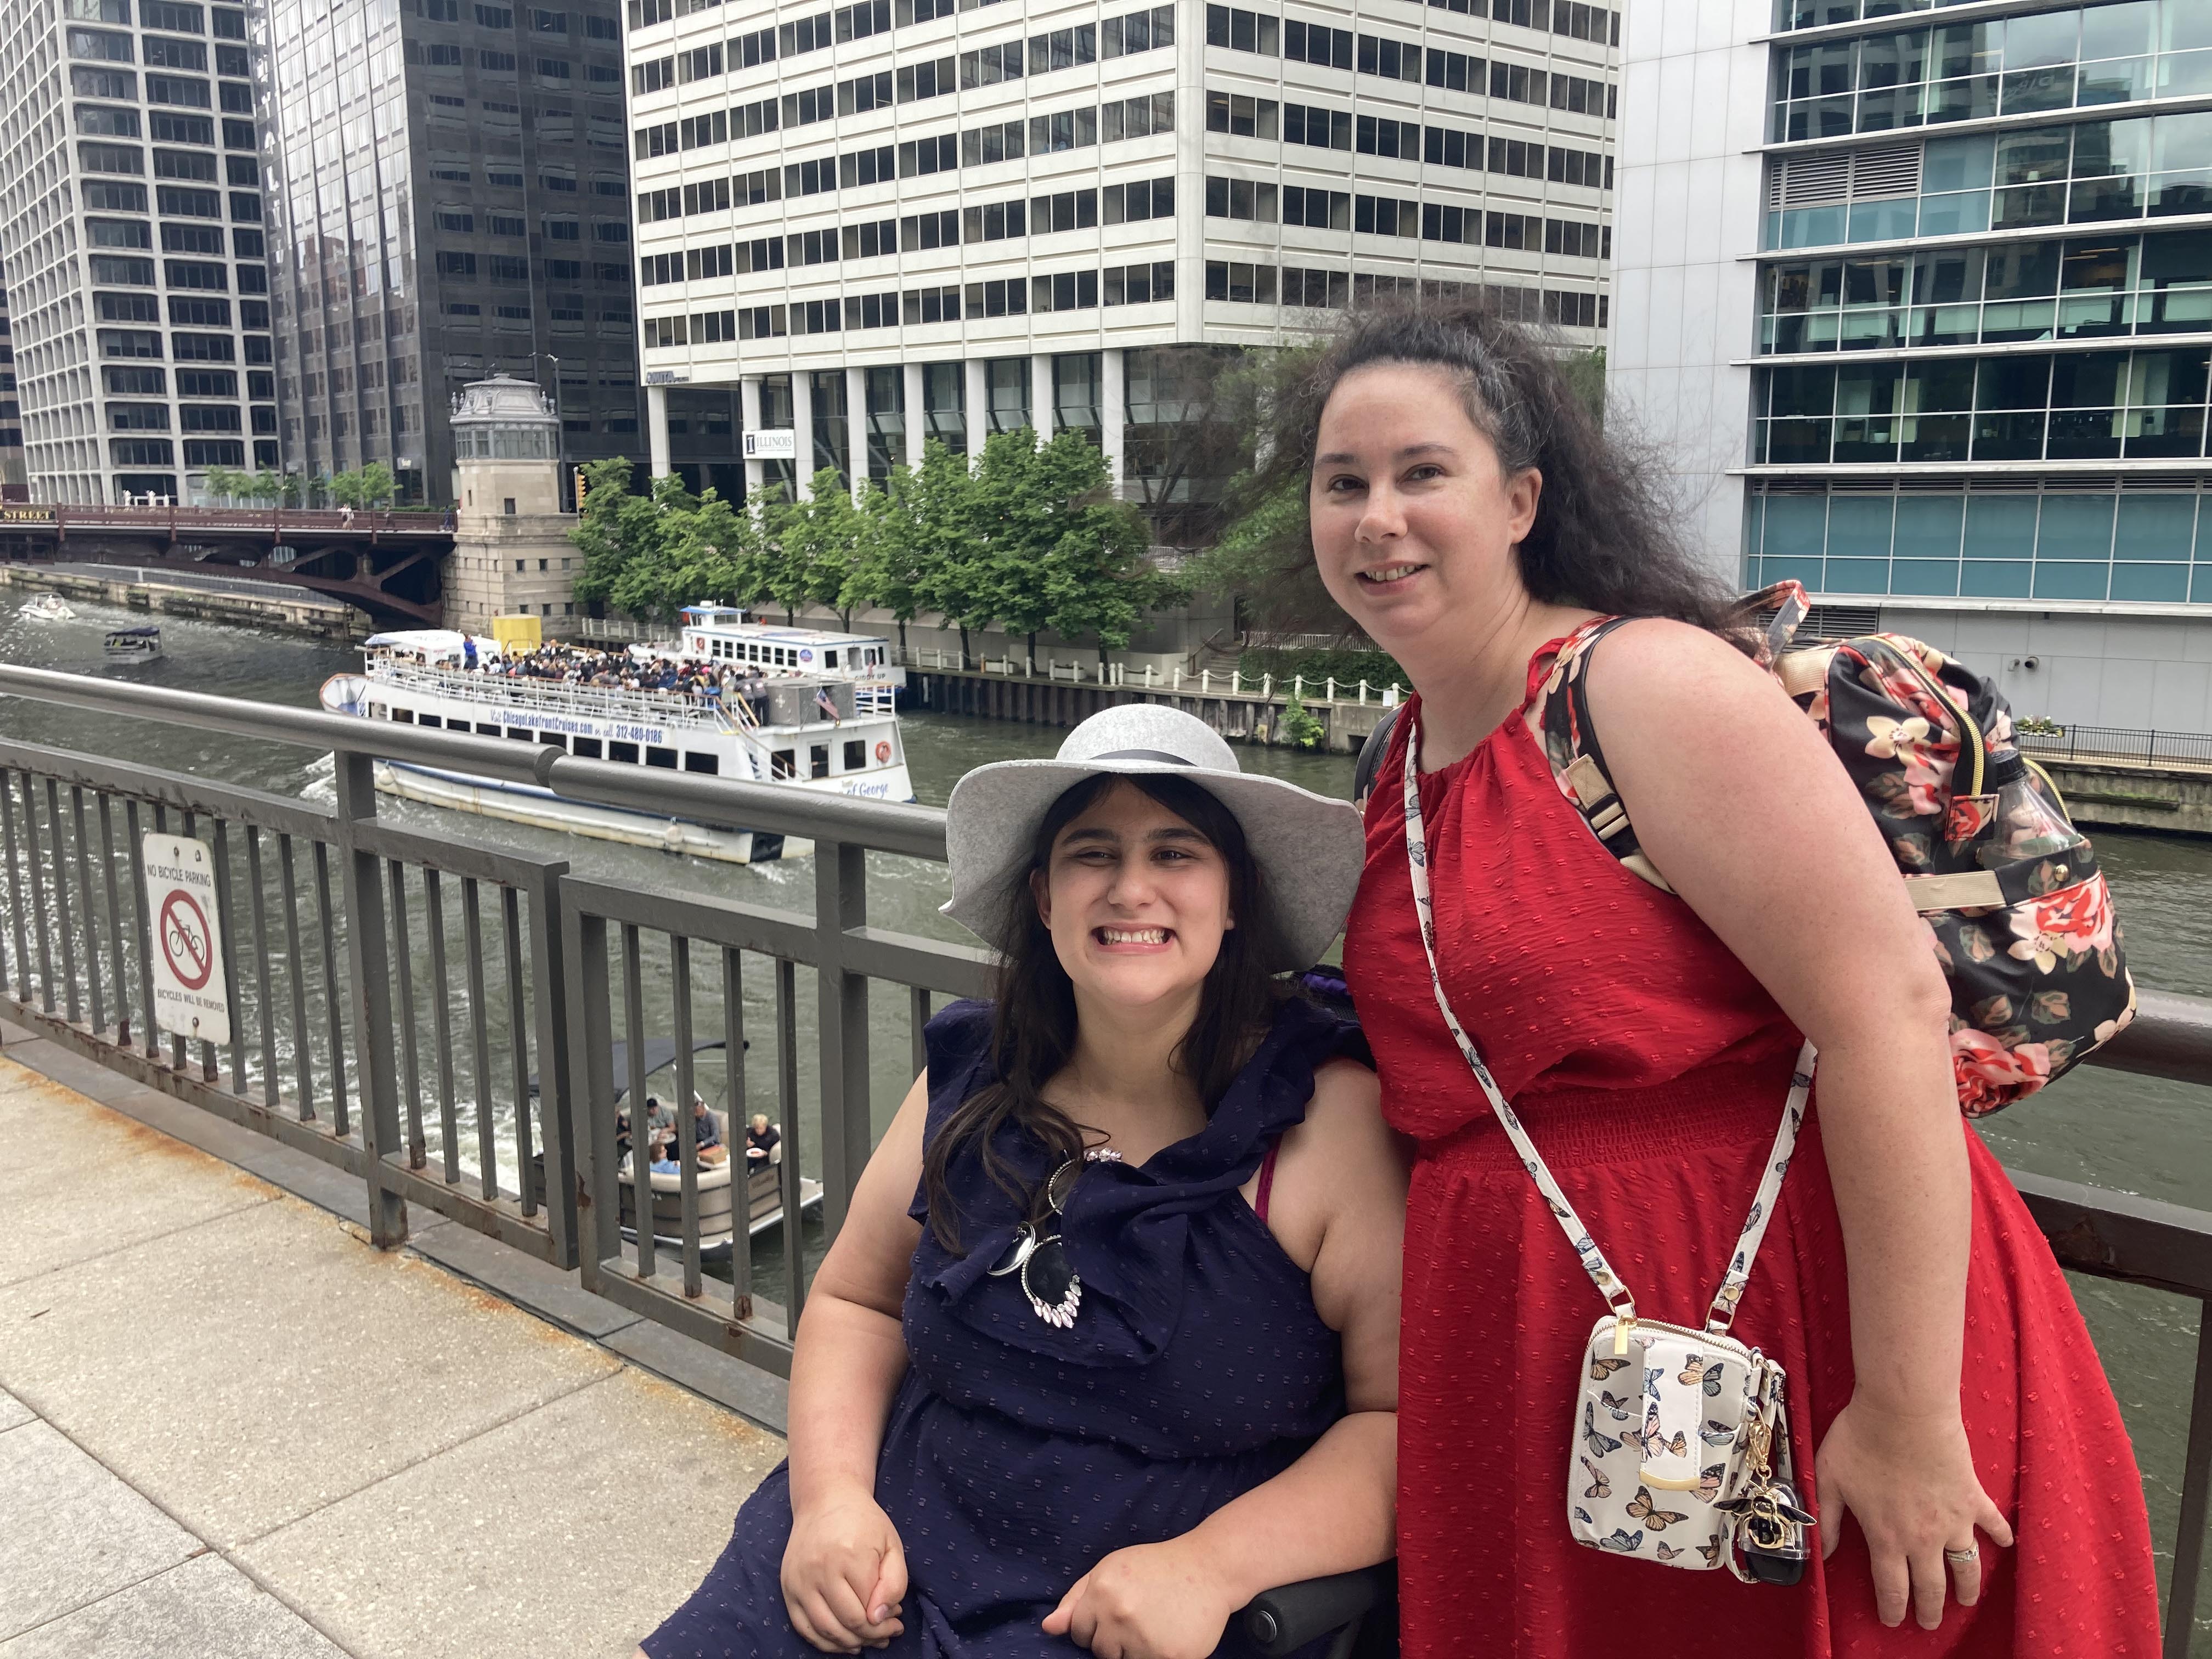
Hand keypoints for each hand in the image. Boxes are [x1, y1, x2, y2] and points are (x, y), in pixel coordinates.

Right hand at [780, 1488, 907, 1652]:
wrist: (825, 1500)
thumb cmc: (864, 1522)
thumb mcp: (892, 1545)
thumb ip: (894, 1583)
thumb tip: (879, 1618)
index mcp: (850, 1556)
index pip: (868, 1611)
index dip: (885, 1623)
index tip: (896, 1620)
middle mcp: (820, 1570)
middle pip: (847, 1624)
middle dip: (871, 1636)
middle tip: (886, 1633)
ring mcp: (799, 1580)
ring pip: (825, 1631)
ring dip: (849, 1643)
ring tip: (867, 1639)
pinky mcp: (788, 1587)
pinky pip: (804, 1627)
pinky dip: (824, 1641)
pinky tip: (844, 1640)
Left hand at [1042, 1539, 1240, 1658]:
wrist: (1207, 1568)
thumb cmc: (1154, 1568)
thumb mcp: (1110, 1570)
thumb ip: (1076, 1599)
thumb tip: (1048, 1628)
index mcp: (1101, 1592)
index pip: (1078, 1632)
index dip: (1095, 1625)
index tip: (1116, 1614)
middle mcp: (1119, 1616)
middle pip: (1099, 1652)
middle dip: (1114, 1640)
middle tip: (1139, 1618)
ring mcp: (1145, 1640)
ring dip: (1134, 1651)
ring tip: (1152, 1627)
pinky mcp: (1170, 1658)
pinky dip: (1155, 1657)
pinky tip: (1167, 1637)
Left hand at [1815, 1395, 2013, 1630]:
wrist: (1902, 1410)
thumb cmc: (1860, 1439)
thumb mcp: (1828, 1479)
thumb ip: (1828, 1521)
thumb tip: (1823, 1552)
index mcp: (1886, 1537)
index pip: (1891, 1588)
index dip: (1892, 1609)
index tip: (1892, 1622)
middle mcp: (1923, 1538)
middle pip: (1930, 1587)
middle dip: (1929, 1611)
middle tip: (1929, 1624)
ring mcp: (1953, 1520)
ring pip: (1966, 1567)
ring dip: (1967, 1588)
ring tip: (1966, 1602)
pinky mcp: (1973, 1498)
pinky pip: (1993, 1523)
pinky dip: (2002, 1535)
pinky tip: (2007, 1544)